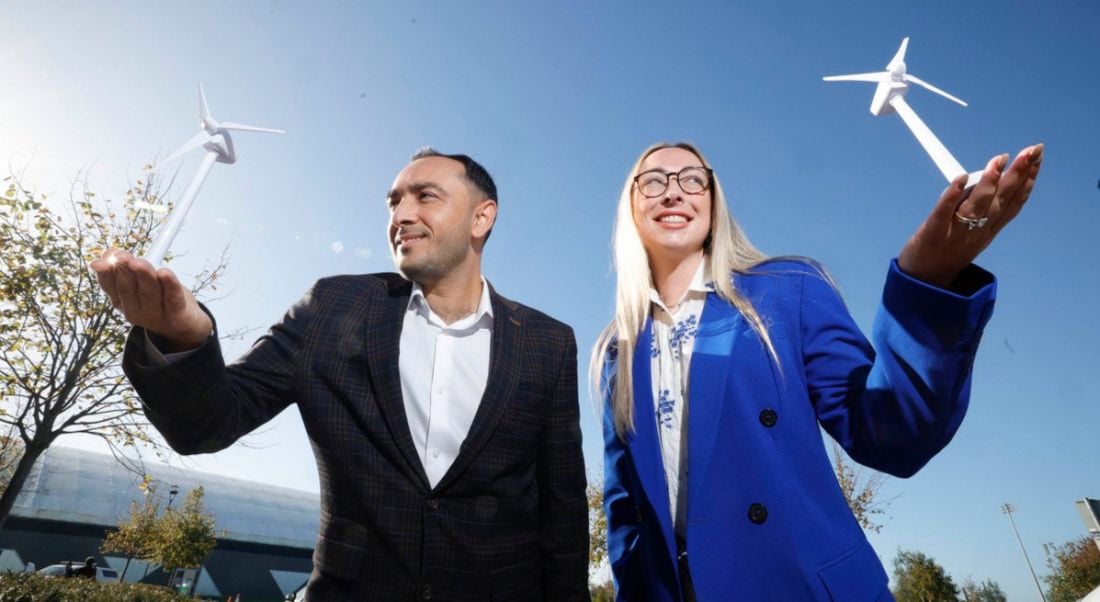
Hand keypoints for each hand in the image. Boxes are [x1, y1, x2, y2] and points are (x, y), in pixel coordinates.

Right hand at [89, 248, 212, 351]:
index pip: (109, 286)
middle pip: (128, 288)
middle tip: (122, 256)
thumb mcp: (140, 282)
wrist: (185, 326)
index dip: (106, 271)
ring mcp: (156, 315)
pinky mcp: (176, 315)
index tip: (107, 257)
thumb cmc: (161, 297)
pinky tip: (164, 273)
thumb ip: (126, 266)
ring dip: (144, 275)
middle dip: (124, 270)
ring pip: (150, 291)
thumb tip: (110, 252)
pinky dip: (169, 284)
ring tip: (138, 262)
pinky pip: (172, 297)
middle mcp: (135, 310)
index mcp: (122, 302)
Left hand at [898, 143, 1042, 287]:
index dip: (1027, 180)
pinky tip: (960, 178)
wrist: (924, 283)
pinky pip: (943, 212)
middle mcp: (978, 231)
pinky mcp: (933, 234)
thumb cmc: (947, 251)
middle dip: (1019, 174)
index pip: (1013, 203)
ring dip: (990, 182)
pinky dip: (952, 195)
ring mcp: (956, 233)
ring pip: (977, 206)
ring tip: (999, 160)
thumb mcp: (974, 232)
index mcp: (990, 230)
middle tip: (1032, 150)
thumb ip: (984, 208)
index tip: (1037, 157)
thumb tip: (992, 176)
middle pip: (1002, 200)